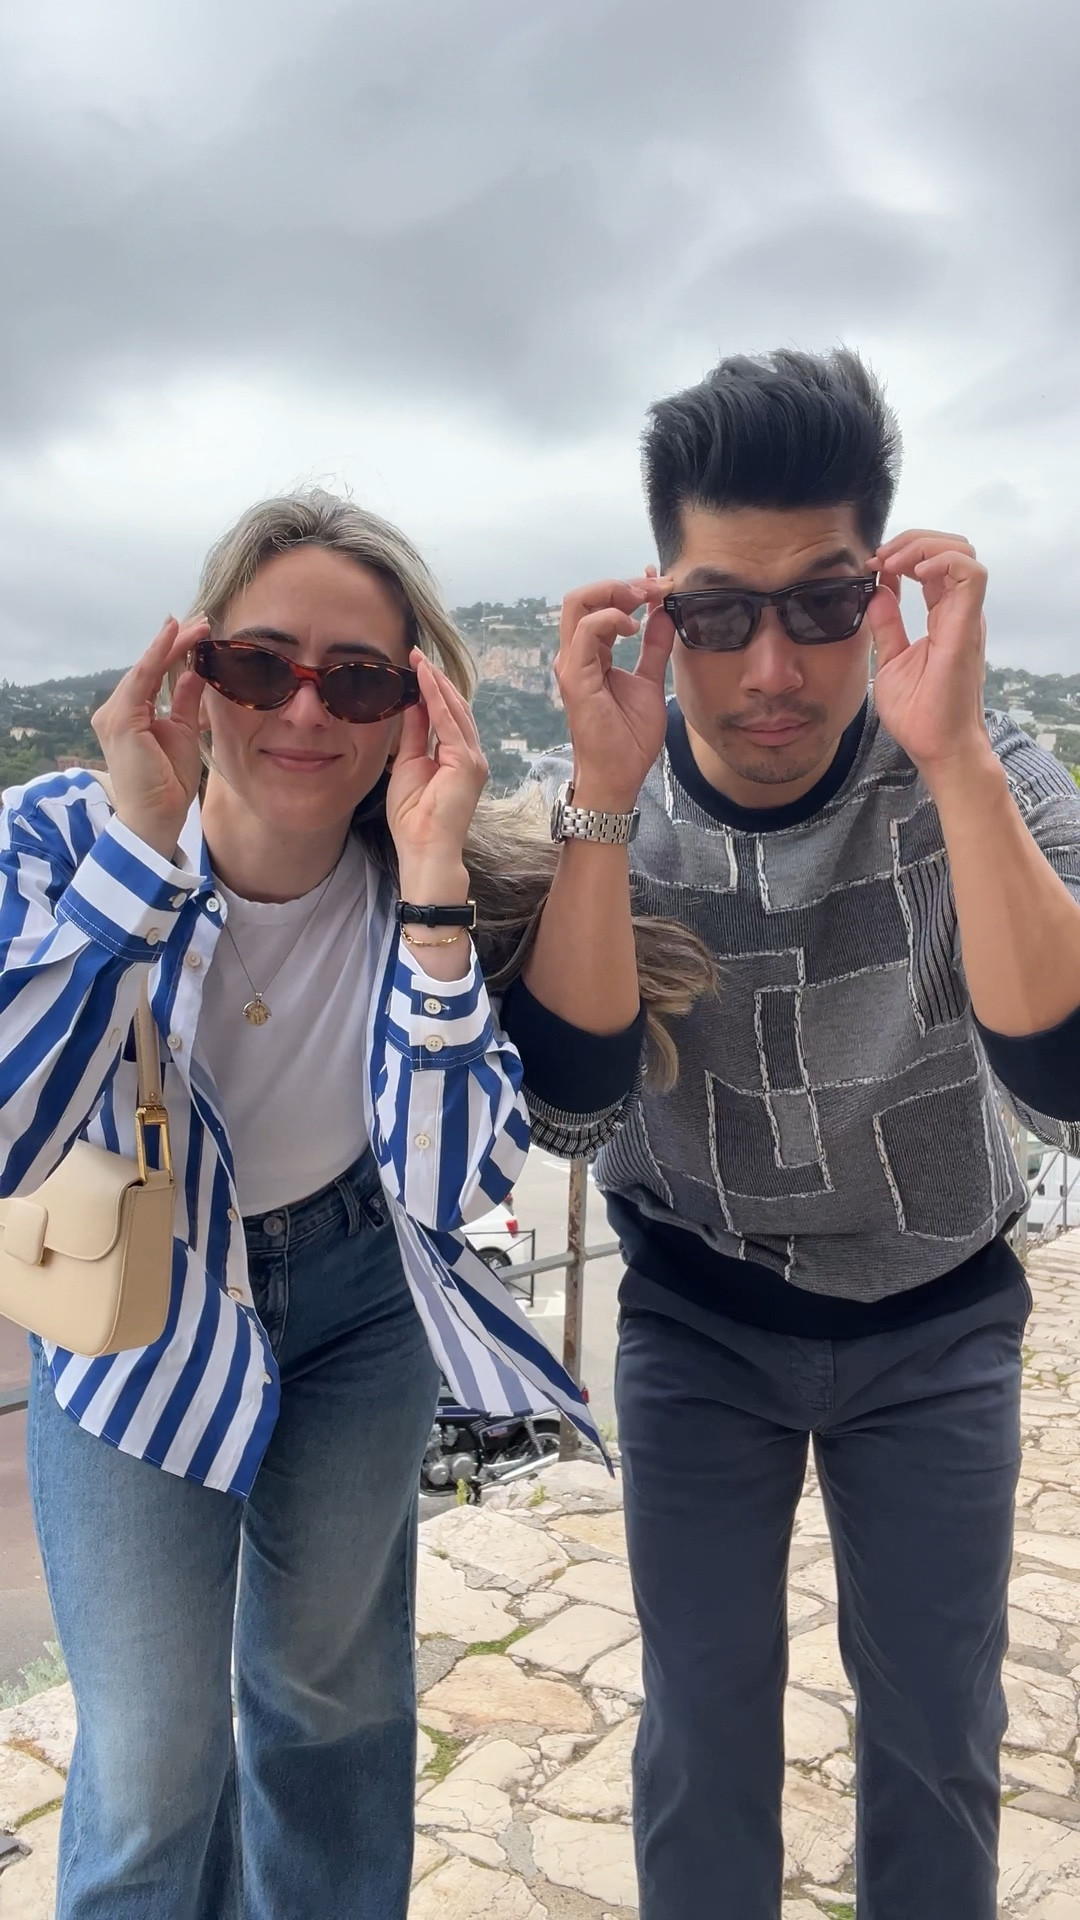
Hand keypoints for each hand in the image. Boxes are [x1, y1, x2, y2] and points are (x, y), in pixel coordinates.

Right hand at [92, 616, 208, 859]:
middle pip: (148, 668)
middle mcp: (114, 711)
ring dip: (172, 644)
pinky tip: (174, 635)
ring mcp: (114, 715)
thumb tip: (194, 672)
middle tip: (203, 619)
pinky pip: (142, 680)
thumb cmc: (168, 784)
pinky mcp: (121, 721)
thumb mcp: (183, 733)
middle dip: (176, 642)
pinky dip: (158, 656)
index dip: (173, 651)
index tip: (196, 630)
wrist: (157, 818)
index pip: (153, 676)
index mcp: (129, 715)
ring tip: (199, 624)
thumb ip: (185, 702)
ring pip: (146, 669)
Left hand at [387, 651, 487, 895]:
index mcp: (457, 759)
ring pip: (456, 710)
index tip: (415, 668)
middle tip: (417, 655)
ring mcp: (472, 759)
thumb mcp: (408, 766)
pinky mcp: (467, 763)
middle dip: (436, 681)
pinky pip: (449, 722)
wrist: (424, 847)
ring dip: (437, 683)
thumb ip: (413, 736)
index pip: (447, 717)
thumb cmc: (414, 819)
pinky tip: (424, 678)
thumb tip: (411, 706)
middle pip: (456, 709)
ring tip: (420, 659)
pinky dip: (437, 698)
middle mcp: (470, 756)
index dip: (433, 692)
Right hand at [555, 568, 673, 810]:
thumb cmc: (629, 737)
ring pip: (578, 604)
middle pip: (583, 597)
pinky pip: (586, 631)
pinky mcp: (575, 677)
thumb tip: (664, 613)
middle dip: (621, 584)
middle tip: (654, 586)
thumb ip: (654, 646)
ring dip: (615, 592)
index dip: (630, 588)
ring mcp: (572, 664)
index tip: (661, 585)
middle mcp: (576, 655)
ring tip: (645, 599)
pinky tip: (635, 625)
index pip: (601, 606)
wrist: (620, 774)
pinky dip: (611, 618)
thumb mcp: (650, 681)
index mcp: (591, 654)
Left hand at [868, 530, 991, 787]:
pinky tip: (912, 573)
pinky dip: (941, 561)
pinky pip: (970, 574)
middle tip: (879, 558)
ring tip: (891, 563)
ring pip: (962, 552)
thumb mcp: (890, 660)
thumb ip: (886, 625)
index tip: (871, 566)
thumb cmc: (919, 714)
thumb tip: (877, 592)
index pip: (932, 566)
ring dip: (923, 546)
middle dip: (912, 541)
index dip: (903, 555)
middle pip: (950, 549)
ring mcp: (966, 617)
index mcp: (944, 617)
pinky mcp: (968, 627)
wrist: (937, 748)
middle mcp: (959, 612)